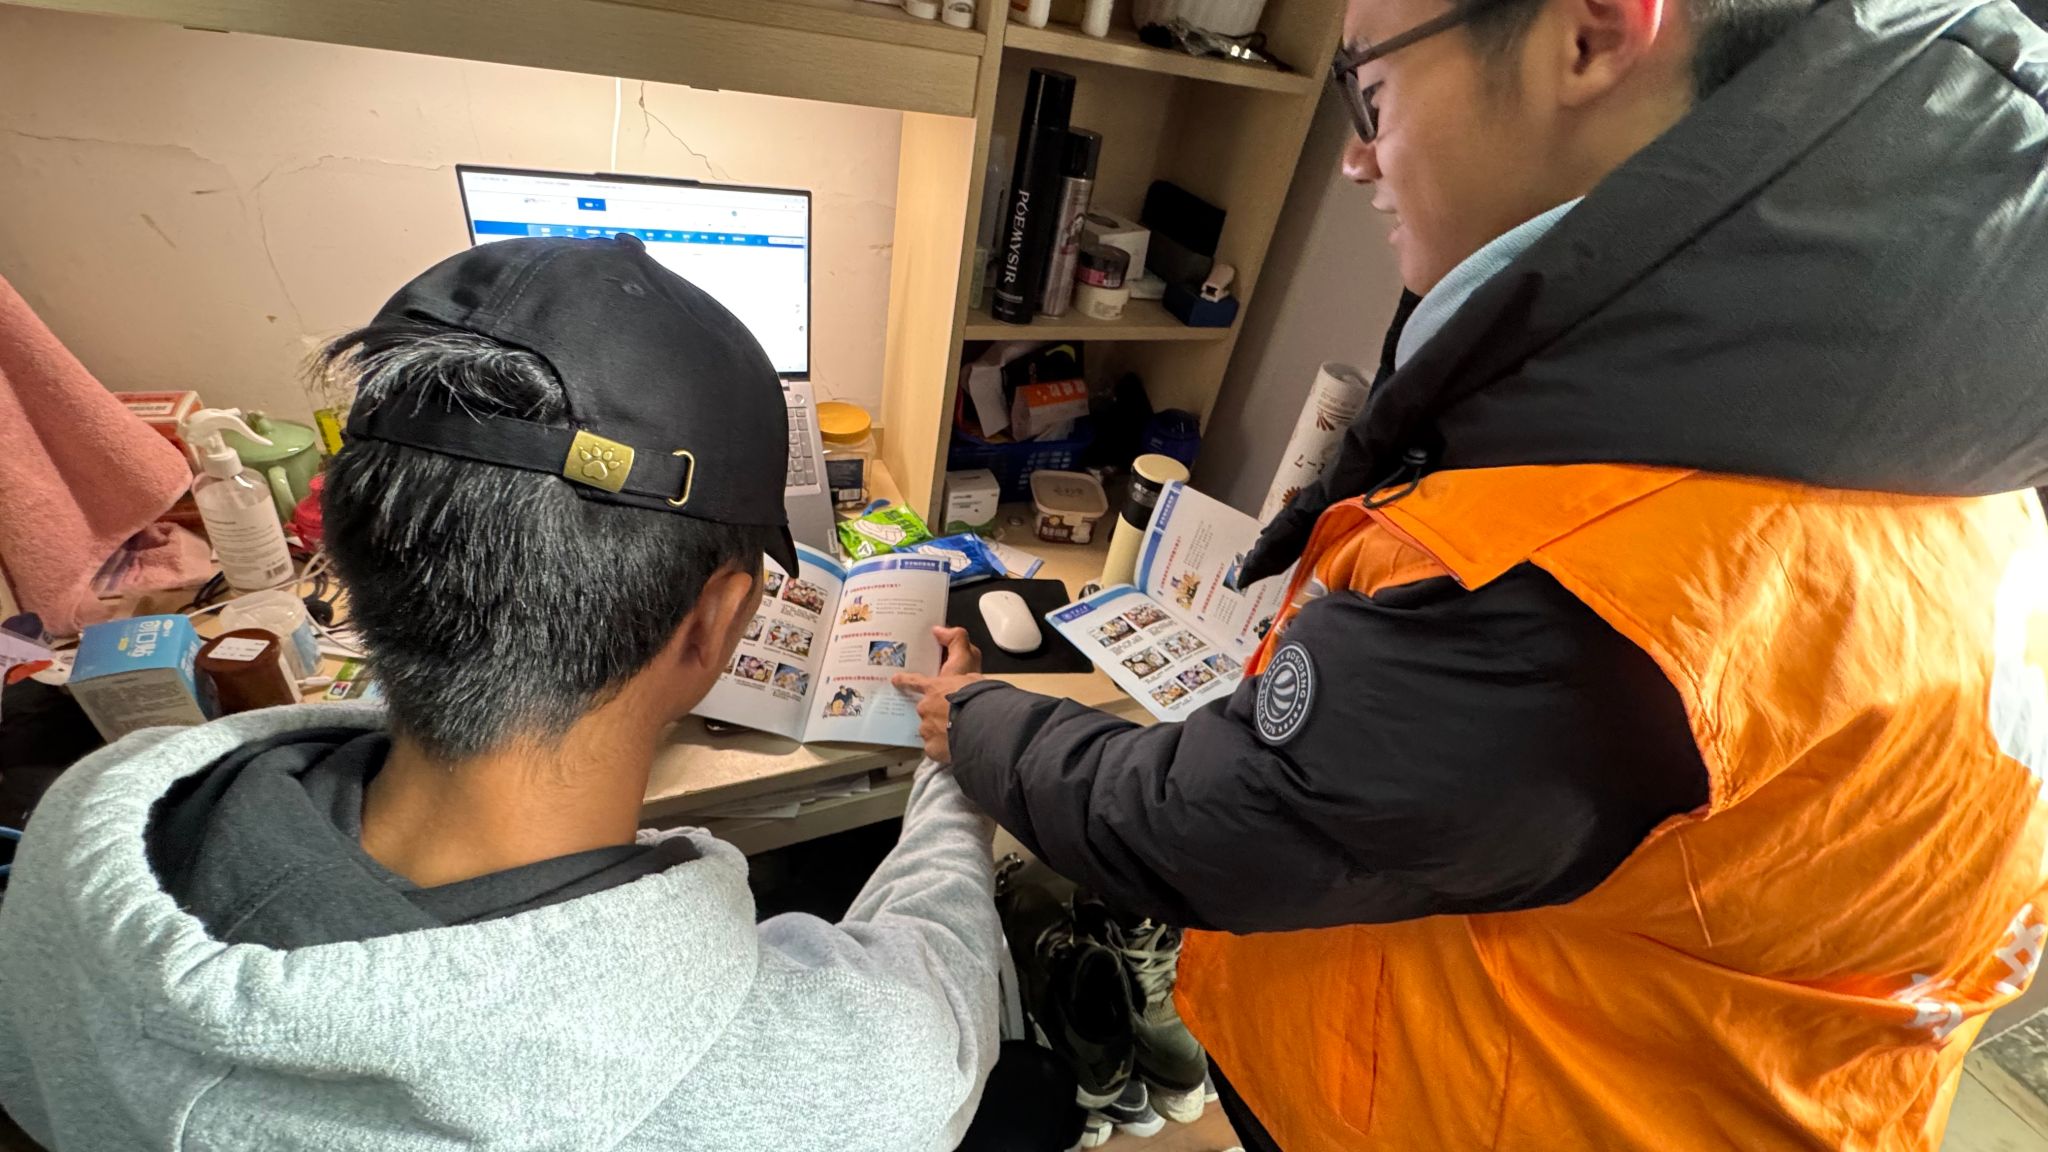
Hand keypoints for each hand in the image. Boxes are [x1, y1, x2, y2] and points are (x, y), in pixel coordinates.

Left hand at [892, 626, 983, 763]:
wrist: (982, 724)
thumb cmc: (977, 694)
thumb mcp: (969, 662)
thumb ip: (956, 643)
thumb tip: (938, 629)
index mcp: (934, 688)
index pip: (914, 681)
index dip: (905, 681)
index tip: (895, 680)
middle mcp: (925, 708)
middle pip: (926, 710)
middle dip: (937, 713)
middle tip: (953, 717)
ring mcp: (926, 729)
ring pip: (930, 730)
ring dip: (941, 732)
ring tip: (959, 734)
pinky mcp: (932, 749)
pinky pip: (936, 749)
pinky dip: (943, 749)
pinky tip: (955, 747)